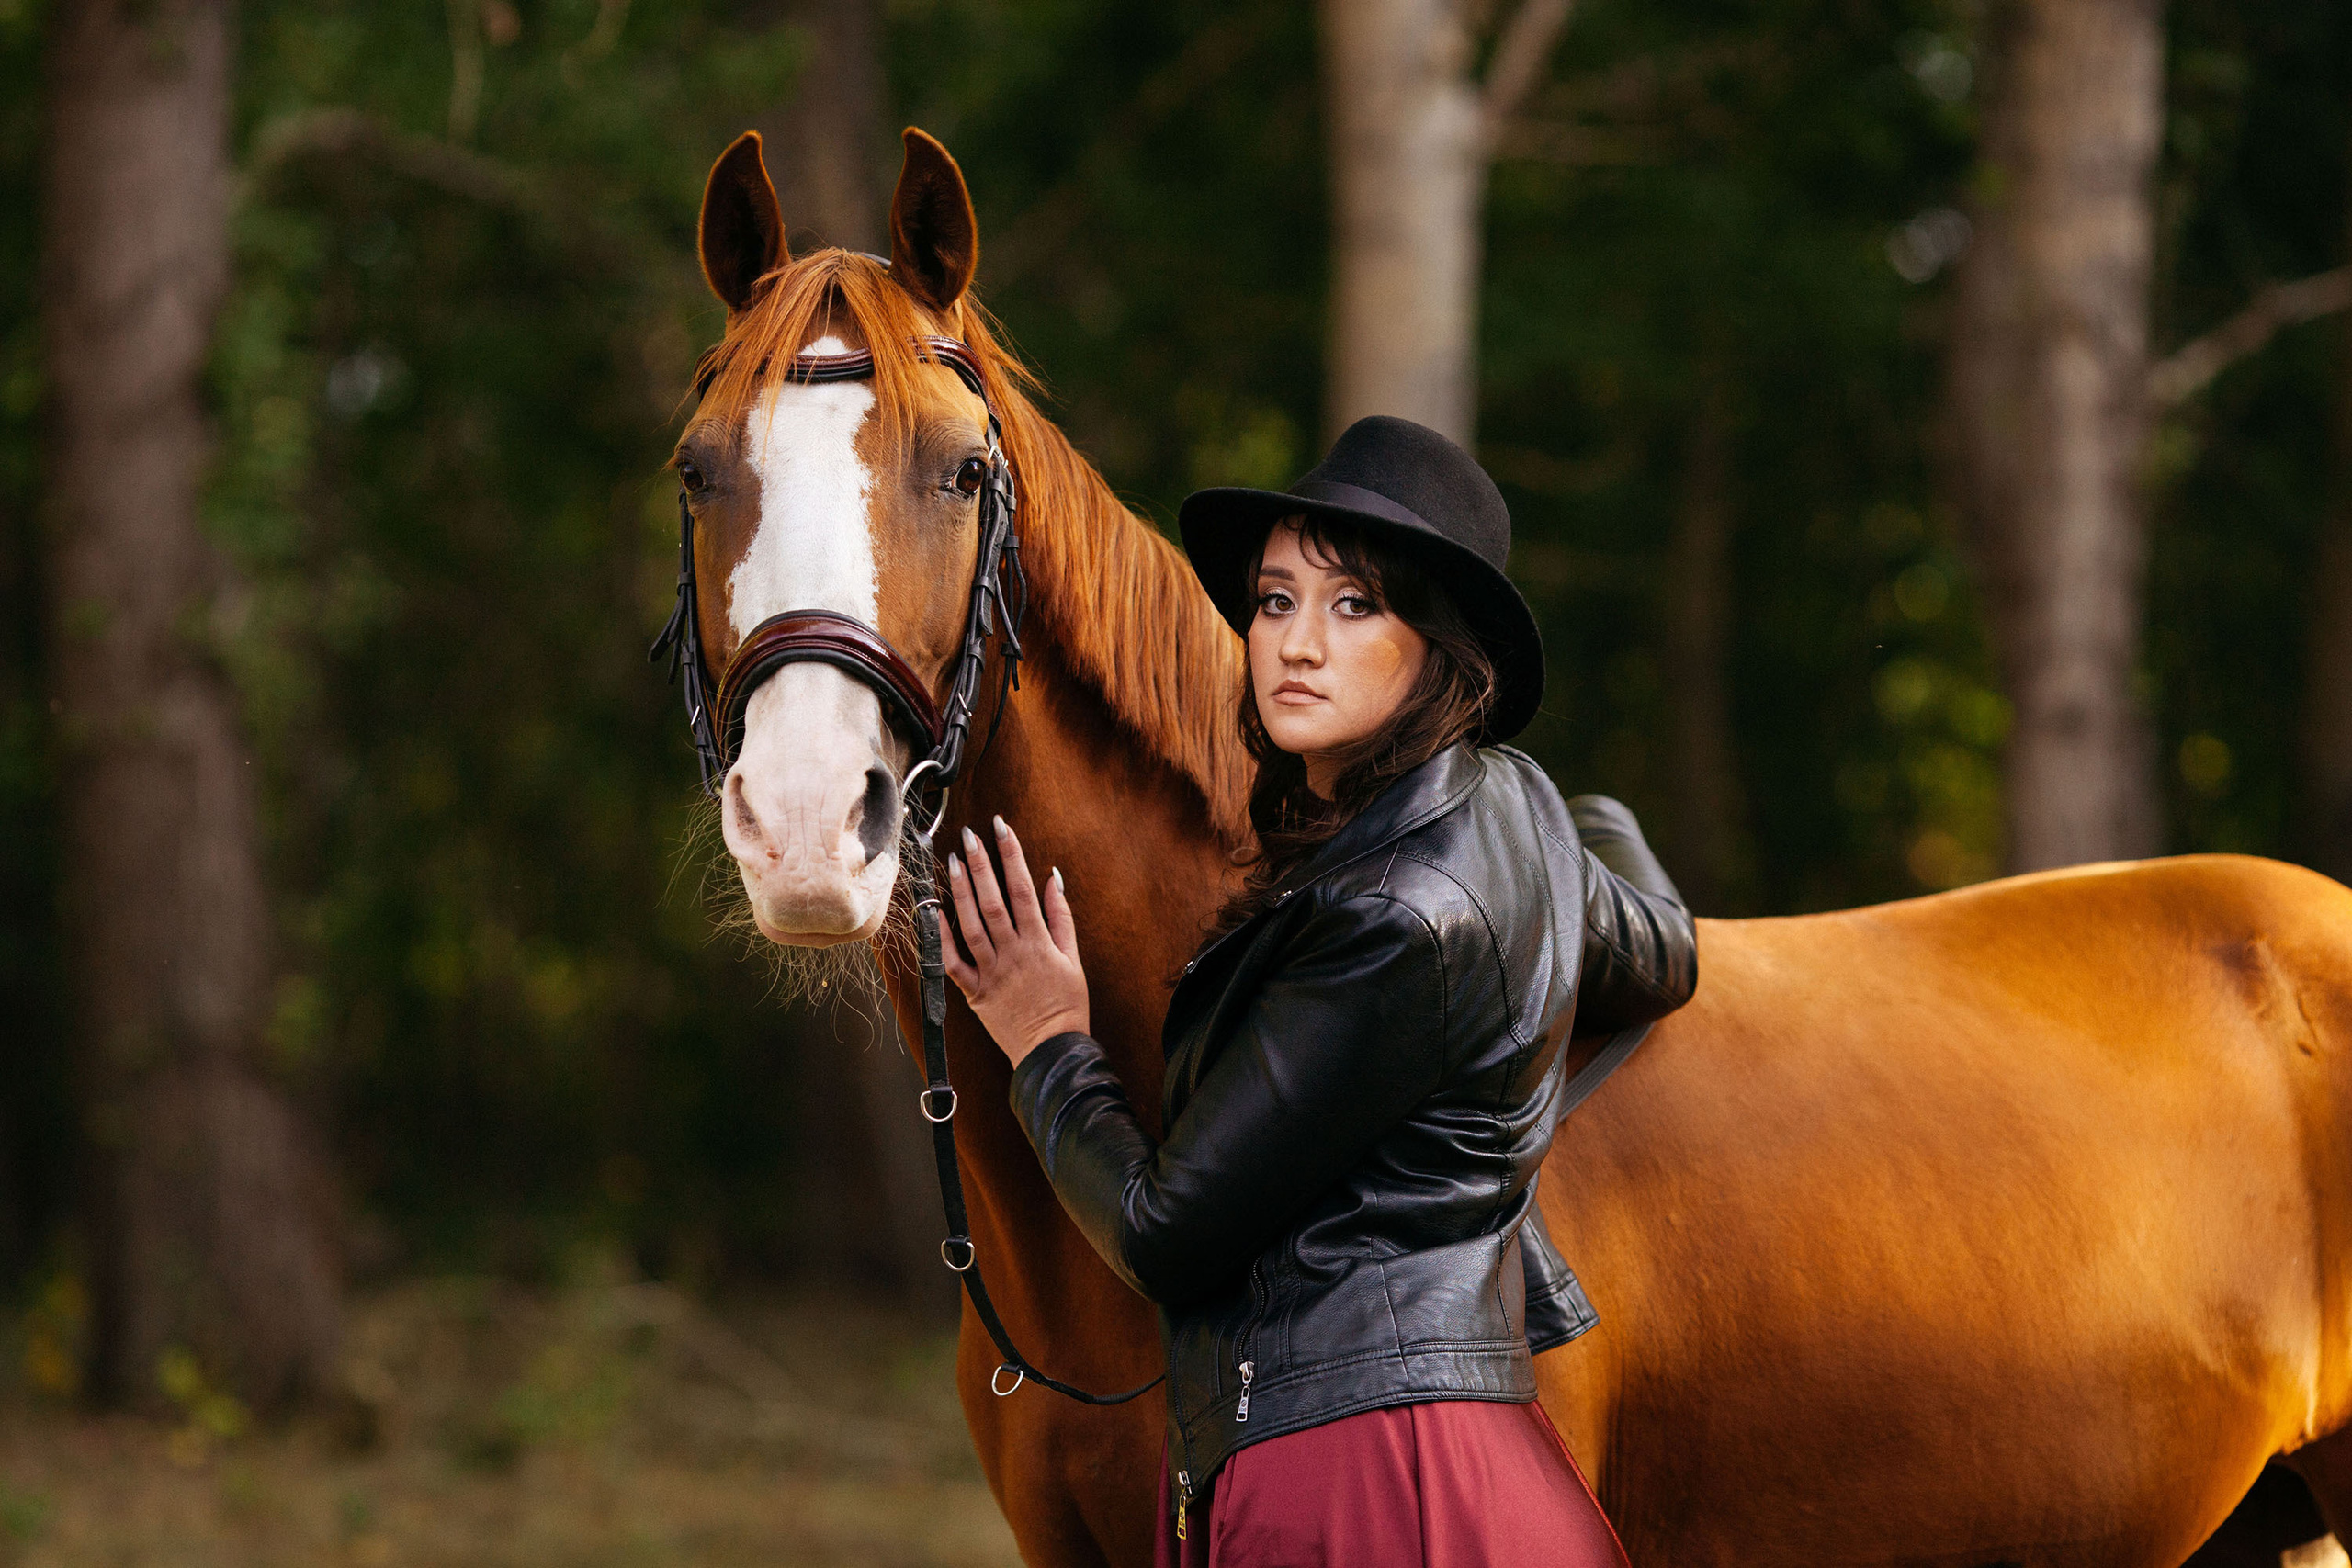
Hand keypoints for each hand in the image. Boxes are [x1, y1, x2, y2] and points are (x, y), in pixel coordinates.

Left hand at [941, 816, 1087, 1067]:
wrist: (1053, 1051)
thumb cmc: (1067, 1004)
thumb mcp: (1073, 958)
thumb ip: (1061, 916)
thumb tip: (1053, 877)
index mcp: (1039, 942)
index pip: (1022, 888)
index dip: (1011, 854)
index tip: (1000, 827)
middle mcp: (1013, 953)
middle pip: (993, 901)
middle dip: (981, 864)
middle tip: (968, 836)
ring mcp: (992, 972)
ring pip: (972, 925)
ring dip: (961, 892)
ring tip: (951, 862)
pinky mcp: (975, 993)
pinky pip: (953, 963)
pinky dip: (943, 939)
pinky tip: (936, 913)